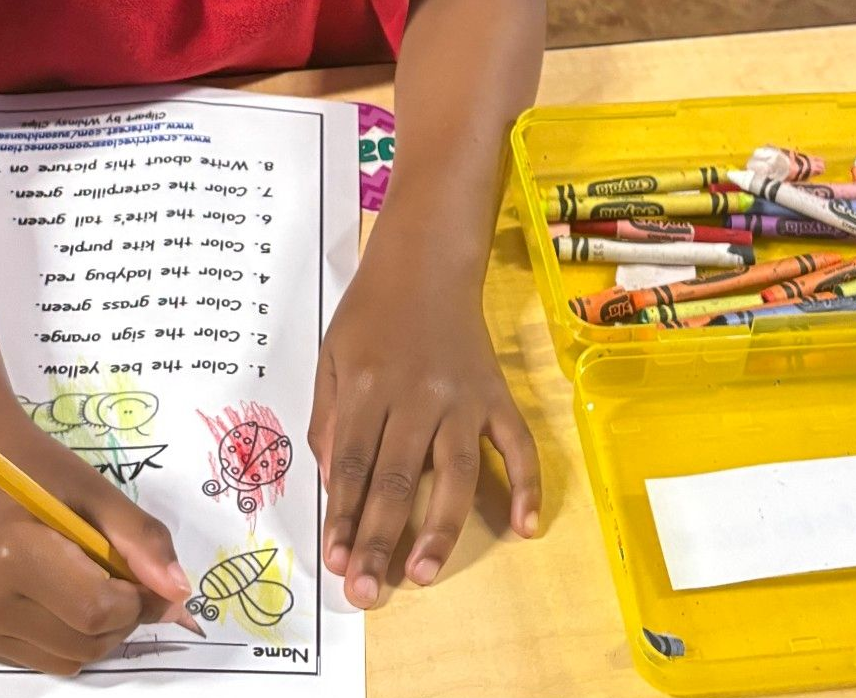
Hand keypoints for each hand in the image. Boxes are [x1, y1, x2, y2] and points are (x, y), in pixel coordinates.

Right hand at [0, 436, 196, 674]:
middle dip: (121, 618)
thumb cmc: (35, 470)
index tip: (149, 577)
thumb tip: (179, 593)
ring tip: (89, 581)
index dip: (138, 601)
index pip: (97, 611)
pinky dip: (65, 636)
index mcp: (13, 558)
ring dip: (96, 632)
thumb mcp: (95, 490)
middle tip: (123, 577)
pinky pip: (40, 658)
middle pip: (84, 643)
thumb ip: (140, 540)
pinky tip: (57, 593)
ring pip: (66, 660)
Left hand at [308, 252, 540, 608]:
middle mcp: (417, 395)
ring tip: (423, 575)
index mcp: (369, 386)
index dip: (343, 519)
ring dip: (440, 528)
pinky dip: (526, 485)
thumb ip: (329, 420)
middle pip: (395, 480)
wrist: (426, 261)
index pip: (352, 465)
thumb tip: (335, 484)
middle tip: (367, 593)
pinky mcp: (497, 393)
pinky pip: (517, 444)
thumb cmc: (371, 311)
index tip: (336, 563)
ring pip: (454, 473)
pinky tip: (524, 527)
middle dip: (379, 541)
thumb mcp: (332, 355)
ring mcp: (462, 397)